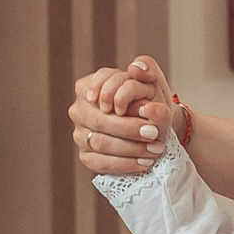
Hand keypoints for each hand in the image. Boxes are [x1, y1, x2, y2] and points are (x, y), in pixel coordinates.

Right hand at [70, 55, 177, 175]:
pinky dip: (125, 164)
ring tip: (155, 148)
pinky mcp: (86, 156)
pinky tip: (144, 162)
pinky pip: (101, 163)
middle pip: (99, 120)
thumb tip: (135, 69)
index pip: (99, 91)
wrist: (154, 126)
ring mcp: (79, 134)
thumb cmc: (149, 100)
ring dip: (131, 148)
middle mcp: (79, 109)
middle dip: (129, 128)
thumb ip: (147, 70)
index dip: (122, 100)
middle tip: (154, 133)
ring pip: (100, 143)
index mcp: (88, 86)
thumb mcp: (152, 82)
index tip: (146, 108)